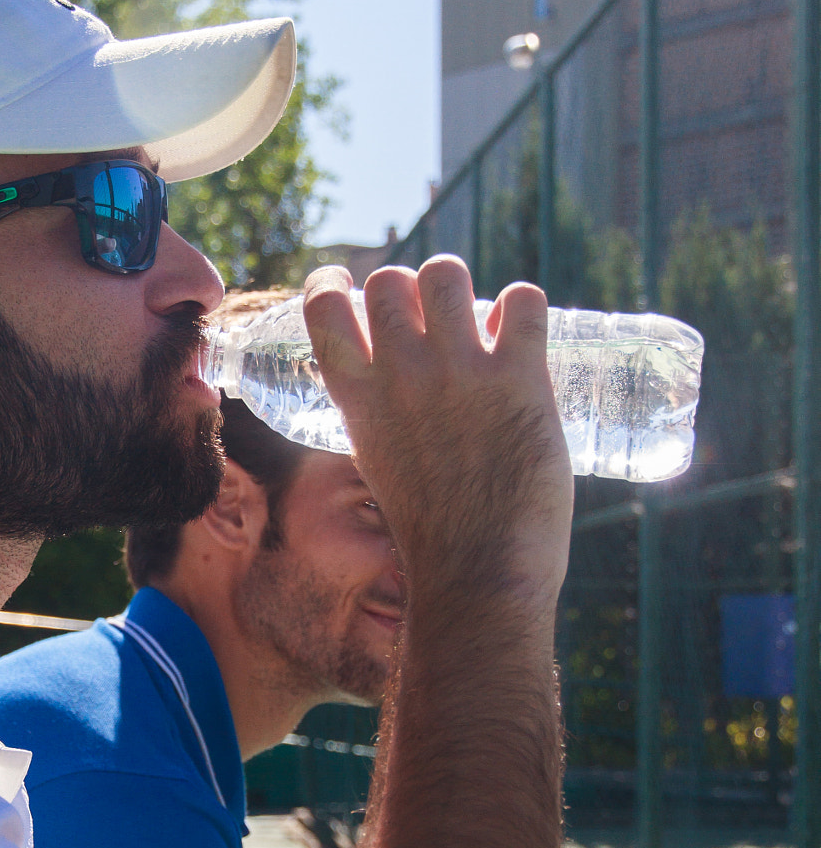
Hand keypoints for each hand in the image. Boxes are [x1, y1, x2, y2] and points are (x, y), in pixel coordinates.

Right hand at [302, 260, 571, 610]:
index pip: (322, 308)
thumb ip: (384, 418)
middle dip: (412, 288)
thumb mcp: (381, 464)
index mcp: (357, 398)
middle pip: (391, 280)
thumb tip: (407, 392)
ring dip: (463, 287)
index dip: (333, 283)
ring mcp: (458, 370)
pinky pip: (523, 299)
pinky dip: (524, 304)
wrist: (477, 574)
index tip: (348, 283)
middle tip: (436, 315)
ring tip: (481, 317)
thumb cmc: (432, 535)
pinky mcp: (518, 376)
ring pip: (448, 273)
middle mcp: (400, 372)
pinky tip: (523, 328)